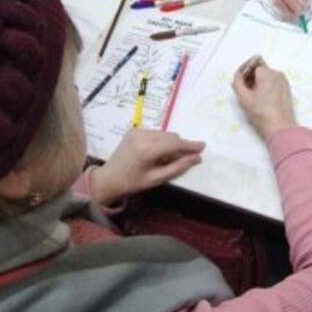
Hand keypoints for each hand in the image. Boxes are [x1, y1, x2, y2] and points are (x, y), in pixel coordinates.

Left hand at [89, 128, 204, 206]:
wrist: (109, 178)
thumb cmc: (133, 182)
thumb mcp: (157, 179)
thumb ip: (178, 167)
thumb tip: (196, 158)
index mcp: (147, 150)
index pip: (175, 144)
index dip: (189, 145)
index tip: (202, 146)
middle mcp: (142, 136)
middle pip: (171, 136)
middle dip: (181, 145)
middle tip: (187, 157)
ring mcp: (137, 131)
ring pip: (164, 133)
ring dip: (171, 142)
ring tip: (168, 157)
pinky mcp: (134, 130)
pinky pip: (156, 132)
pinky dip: (161, 140)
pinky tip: (157, 152)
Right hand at [232, 57, 295, 139]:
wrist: (281, 128)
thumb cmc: (262, 113)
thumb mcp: (244, 98)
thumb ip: (237, 82)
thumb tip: (238, 75)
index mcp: (267, 73)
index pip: (252, 64)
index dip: (244, 72)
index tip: (239, 81)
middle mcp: (277, 74)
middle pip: (260, 69)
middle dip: (251, 77)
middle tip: (245, 91)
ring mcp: (283, 82)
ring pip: (267, 76)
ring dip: (258, 82)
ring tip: (253, 97)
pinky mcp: (286, 89)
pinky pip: (273, 82)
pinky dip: (266, 87)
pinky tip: (262, 99)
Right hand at [269, 0, 311, 16]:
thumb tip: (301, 6)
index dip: (293, 4)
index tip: (300, 11)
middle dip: (289, 10)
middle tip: (298, 16)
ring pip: (276, 2)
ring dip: (285, 10)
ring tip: (294, 15)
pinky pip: (275, 2)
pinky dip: (282, 8)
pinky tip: (288, 11)